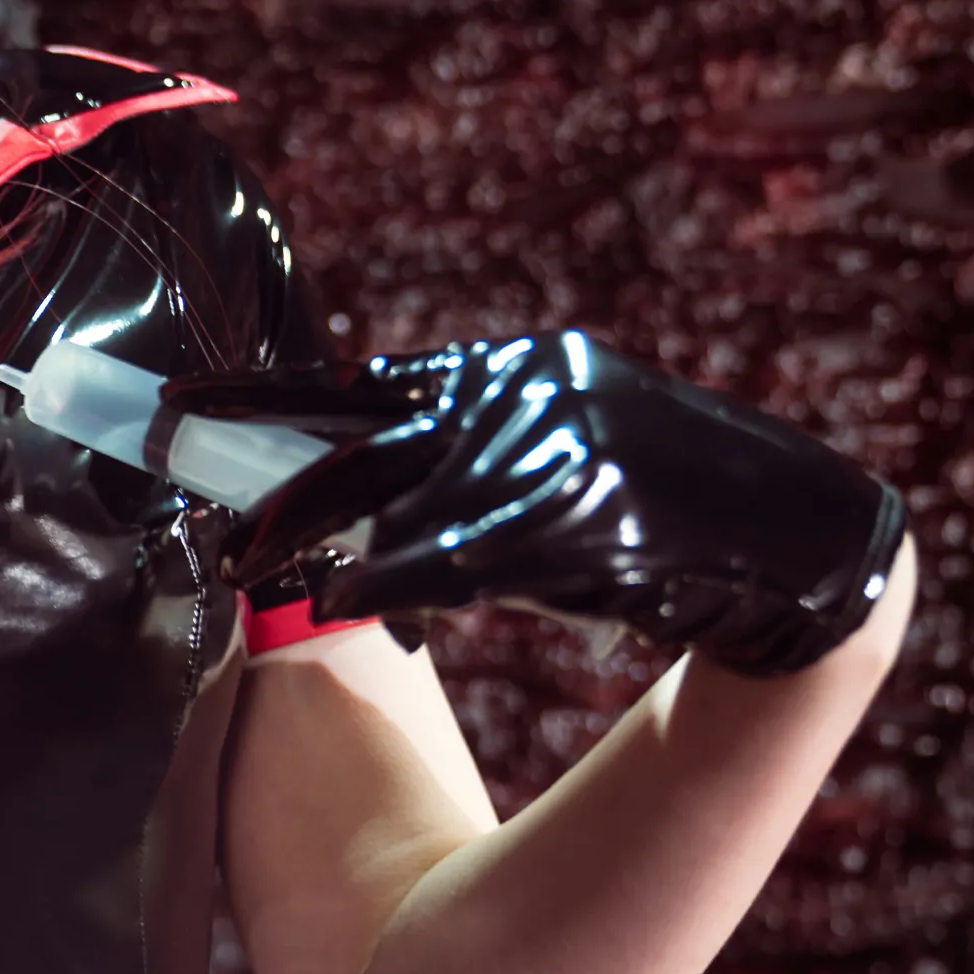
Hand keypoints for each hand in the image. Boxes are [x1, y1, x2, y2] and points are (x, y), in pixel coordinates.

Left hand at [164, 331, 907, 675]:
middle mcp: (526, 393)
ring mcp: (561, 443)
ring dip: (337, 556)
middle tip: (226, 555)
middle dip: (285, 507)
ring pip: (408, 507)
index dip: (263, 401)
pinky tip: (351, 598)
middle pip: (367, 451)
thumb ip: (450, 486)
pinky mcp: (591, 507)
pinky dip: (399, 579)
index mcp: (508, 375)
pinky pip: (461, 554)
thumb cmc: (651, 535)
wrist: (799, 547)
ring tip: (287, 587)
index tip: (173, 409)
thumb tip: (349, 542)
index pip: (361, 385)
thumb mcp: (539, 486)